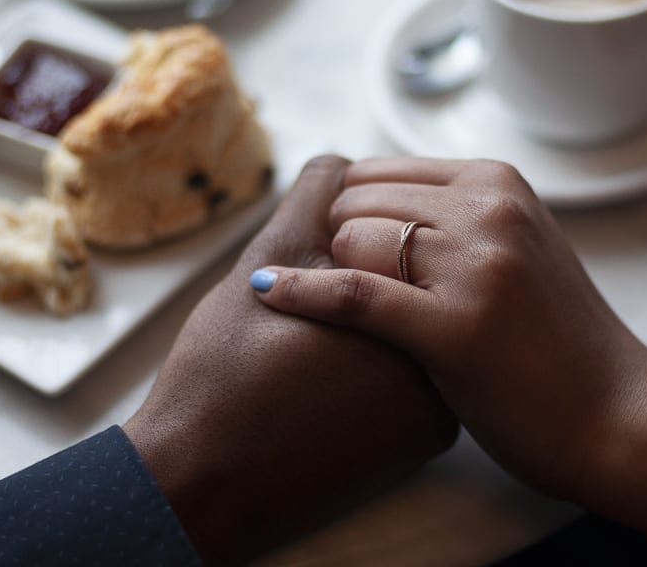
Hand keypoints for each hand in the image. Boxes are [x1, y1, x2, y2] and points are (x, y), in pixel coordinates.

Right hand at [123, 156, 457, 565]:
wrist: (204, 484)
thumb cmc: (222, 373)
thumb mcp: (261, 268)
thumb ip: (311, 202)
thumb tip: (345, 162)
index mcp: (406, 309)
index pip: (400, 233)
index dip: (346, 236)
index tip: (309, 266)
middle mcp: (442, 359)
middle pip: (420, 279)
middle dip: (371, 273)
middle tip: (307, 316)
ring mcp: (441, 406)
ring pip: (421, 322)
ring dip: (381, 312)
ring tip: (316, 343)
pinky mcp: (428, 440)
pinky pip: (422, 372)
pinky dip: (387, 358)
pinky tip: (336, 373)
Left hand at [250, 158, 646, 500]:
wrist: (618, 414)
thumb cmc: (558, 340)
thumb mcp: (519, 249)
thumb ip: (460, 217)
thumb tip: (378, 199)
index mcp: (499, 182)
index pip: (380, 171)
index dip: (349, 214)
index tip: (344, 253)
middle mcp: (488, 209)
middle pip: (357, 201)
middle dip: (336, 244)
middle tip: (344, 289)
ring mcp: (476, 265)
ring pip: (351, 238)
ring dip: (329, 273)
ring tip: (342, 314)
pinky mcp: (457, 326)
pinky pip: (353, 294)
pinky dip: (301, 292)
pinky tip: (265, 292)